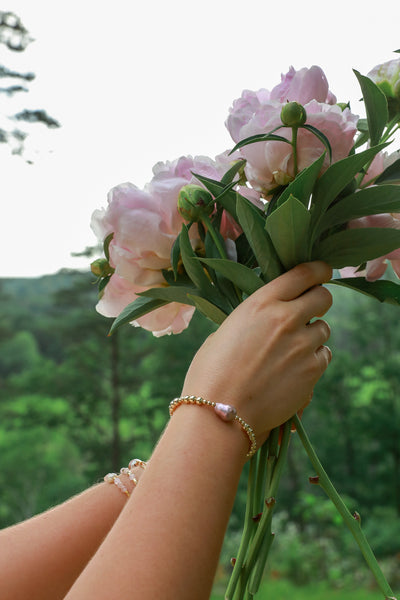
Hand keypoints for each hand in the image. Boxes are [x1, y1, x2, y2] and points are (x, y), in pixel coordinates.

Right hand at [181, 261, 331, 444]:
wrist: (220, 414)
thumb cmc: (211, 373)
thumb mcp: (226, 332)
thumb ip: (254, 320)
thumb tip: (268, 320)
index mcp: (261, 303)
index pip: (303, 274)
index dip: (318, 270)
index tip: (323, 271)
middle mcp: (287, 319)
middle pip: (323, 297)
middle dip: (318, 301)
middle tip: (309, 311)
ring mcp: (303, 345)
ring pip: (324, 329)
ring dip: (313, 334)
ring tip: (293, 349)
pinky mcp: (312, 371)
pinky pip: (324, 356)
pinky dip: (314, 359)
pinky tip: (296, 369)